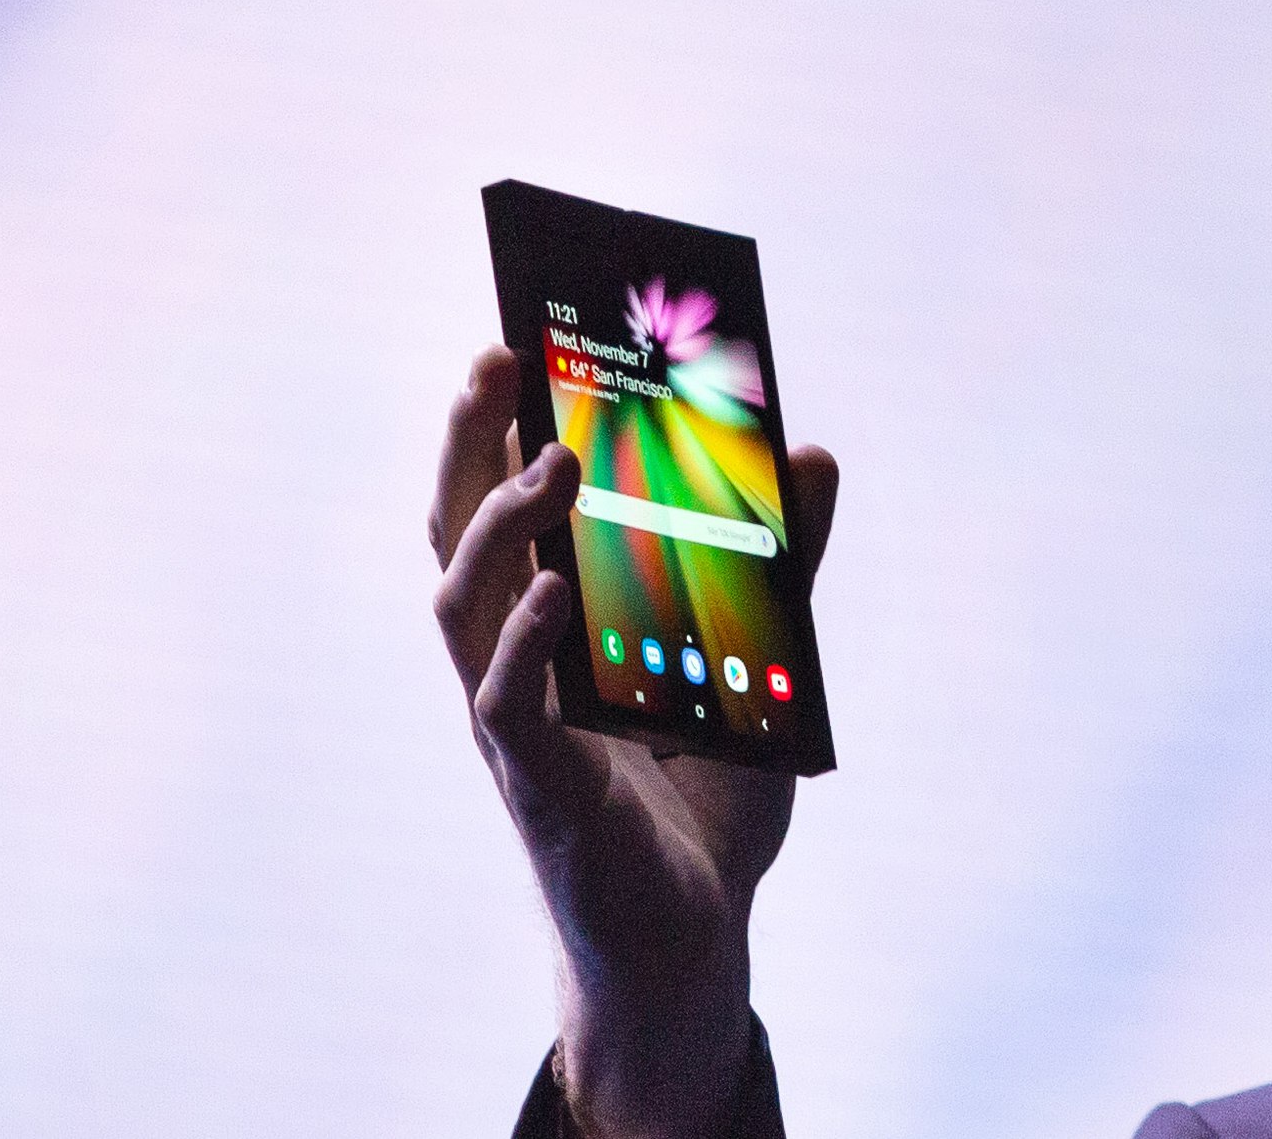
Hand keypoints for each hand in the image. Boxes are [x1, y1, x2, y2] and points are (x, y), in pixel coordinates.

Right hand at [431, 346, 838, 1138]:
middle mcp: (514, 661)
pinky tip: (555, 591)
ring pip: (462, 606)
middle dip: (469, 442)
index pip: (509, 505)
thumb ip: (782, 563)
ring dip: (498, 525)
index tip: (527, 333)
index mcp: (553, 623)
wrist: (697, 938)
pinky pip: (505, 707)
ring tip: (550, 457)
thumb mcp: (763, 656)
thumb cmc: (708, 796)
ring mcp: (516, 726)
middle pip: (459, 534)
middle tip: (501, 355)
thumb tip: (812, 454)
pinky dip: (523, 643)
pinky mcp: (539, 790)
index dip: (505, 422)